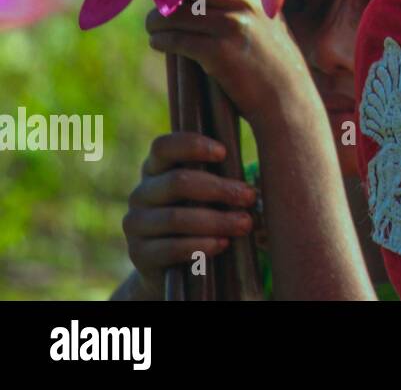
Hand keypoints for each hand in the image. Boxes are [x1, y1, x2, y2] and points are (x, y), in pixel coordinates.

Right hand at [121, 132, 258, 297]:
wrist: (176, 266)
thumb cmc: (203, 214)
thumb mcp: (209, 192)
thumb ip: (221, 176)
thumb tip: (254, 178)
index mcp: (156, 168)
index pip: (163, 146)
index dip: (192, 146)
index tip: (224, 152)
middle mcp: (142, 193)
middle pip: (177, 182)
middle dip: (219, 189)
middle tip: (249, 197)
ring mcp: (135, 223)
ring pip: (175, 218)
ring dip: (216, 220)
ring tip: (245, 224)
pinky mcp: (138, 253)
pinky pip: (170, 248)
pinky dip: (200, 245)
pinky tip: (222, 244)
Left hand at [146, 0, 314, 126]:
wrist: (287, 102)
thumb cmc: (271, 62)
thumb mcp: (266, 22)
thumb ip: (240, 0)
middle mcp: (246, 0)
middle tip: (159, 5)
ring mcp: (233, 24)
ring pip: (173, 12)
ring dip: (157, 22)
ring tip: (156, 30)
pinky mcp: (218, 50)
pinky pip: (173, 38)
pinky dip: (161, 42)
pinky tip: (161, 45)